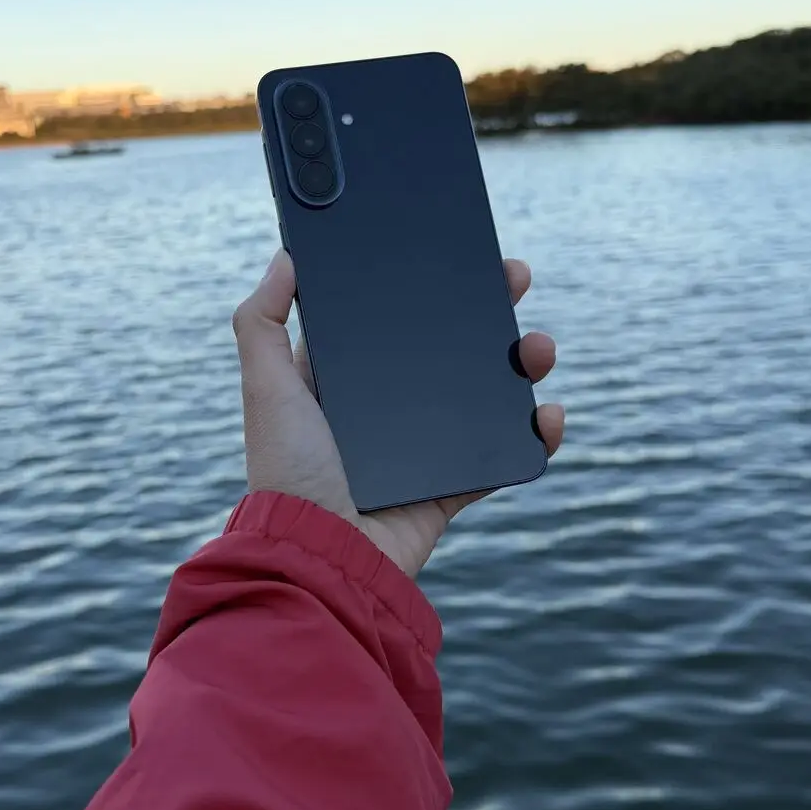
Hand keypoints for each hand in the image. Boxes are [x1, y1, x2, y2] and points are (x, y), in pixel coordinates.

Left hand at [232, 250, 564, 576]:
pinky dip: (535, 433)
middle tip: (516, 279)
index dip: (423, 285)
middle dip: (487, 310)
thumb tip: (285, 255)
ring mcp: (423, 449)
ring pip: (486, 394)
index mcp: (341, 382)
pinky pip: (505, 455)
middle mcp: (384, 411)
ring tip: (539, 348)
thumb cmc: (287, 473)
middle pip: (448, 348)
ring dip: (522, 365)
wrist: (325, 557)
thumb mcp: (264, 389)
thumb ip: (262, 322)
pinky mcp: (451, 487)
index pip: (389, 320)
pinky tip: (549, 413)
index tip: (456, 252)